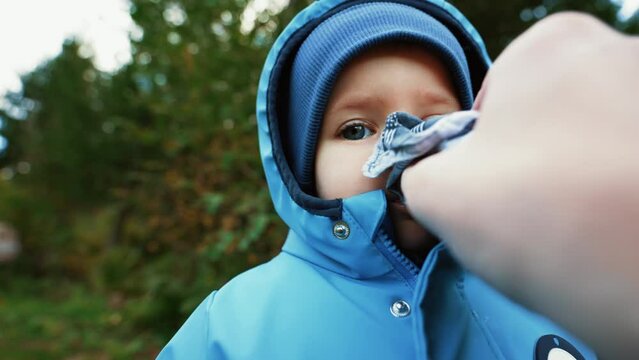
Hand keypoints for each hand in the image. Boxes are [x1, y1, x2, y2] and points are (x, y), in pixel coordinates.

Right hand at [402, 12, 638, 358]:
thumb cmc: (541, 217)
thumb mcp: (436, 190)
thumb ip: (418, 168)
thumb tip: (432, 176)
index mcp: (549, 45)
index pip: (490, 106)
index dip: (481, 155)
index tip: (494, 193)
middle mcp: (618, 52)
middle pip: (546, 120)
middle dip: (532, 163)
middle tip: (533, 214)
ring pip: (591, 145)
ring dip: (576, 179)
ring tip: (576, 227)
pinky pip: (624, 167)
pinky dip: (615, 194)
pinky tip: (609, 227)